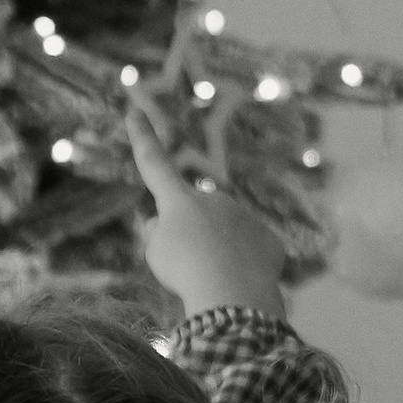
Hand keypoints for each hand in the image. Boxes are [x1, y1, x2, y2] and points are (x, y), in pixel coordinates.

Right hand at [128, 104, 286, 320]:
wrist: (231, 294)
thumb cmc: (185, 272)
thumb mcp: (156, 253)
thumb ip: (160, 234)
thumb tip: (167, 225)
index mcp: (179, 200)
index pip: (154, 164)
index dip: (142, 138)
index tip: (134, 109)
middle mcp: (213, 199)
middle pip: (196, 220)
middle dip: (193, 241)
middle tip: (190, 270)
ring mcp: (244, 216)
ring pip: (226, 240)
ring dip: (220, 258)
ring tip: (216, 281)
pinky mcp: (267, 239)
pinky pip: (251, 256)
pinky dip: (244, 270)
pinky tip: (241, 284)